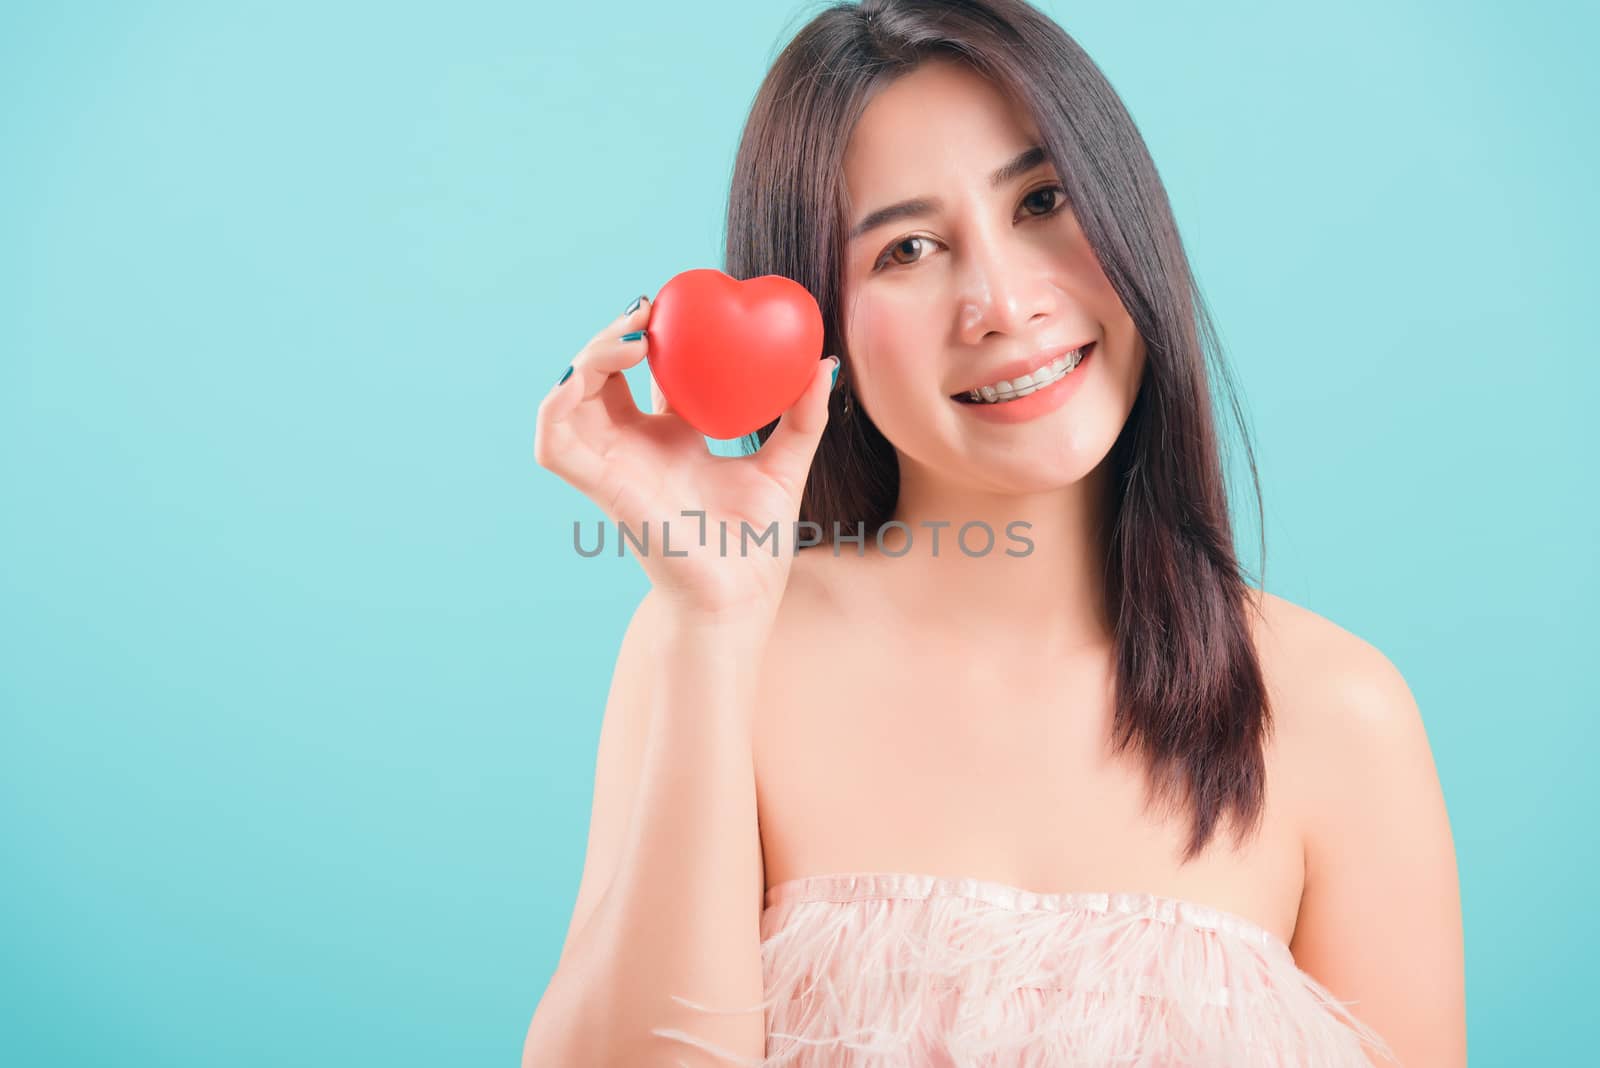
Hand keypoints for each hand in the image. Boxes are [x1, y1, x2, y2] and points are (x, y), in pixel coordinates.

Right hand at [534, 294, 836, 623]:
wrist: (736, 603)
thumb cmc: (755, 550)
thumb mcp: (784, 468)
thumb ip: (801, 417)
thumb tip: (824, 363)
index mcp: (669, 441)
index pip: (644, 375)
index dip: (651, 333)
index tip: (679, 303)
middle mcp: (633, 450)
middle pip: (602, 375)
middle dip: (614, 334)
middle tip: (649, 310)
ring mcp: (611, 468)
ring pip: (569, 398)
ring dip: (587, 357)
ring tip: (632, 337)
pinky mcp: (598, 490)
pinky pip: (553, 441)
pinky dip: (556, 403)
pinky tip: (586, 376)